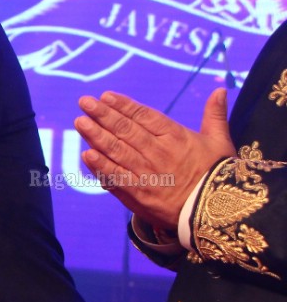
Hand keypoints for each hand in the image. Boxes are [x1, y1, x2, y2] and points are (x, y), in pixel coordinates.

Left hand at [74, 88, 234, 229]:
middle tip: (84, 103)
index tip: (105, 96)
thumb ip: (215, 115)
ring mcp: (146, 173)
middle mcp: (158, 152)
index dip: (123, 105)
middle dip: (103, 115)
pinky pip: (116, 177)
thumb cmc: (218, 174)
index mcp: (176, 137)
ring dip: (96, 136)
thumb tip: (220, 90)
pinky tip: (86, 155)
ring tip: (80, 122)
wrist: (217, 212)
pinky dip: (101, 166)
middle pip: (126, 130)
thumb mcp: (220, 141)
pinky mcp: (139, 193)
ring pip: (117, 151)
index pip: (144, 116)